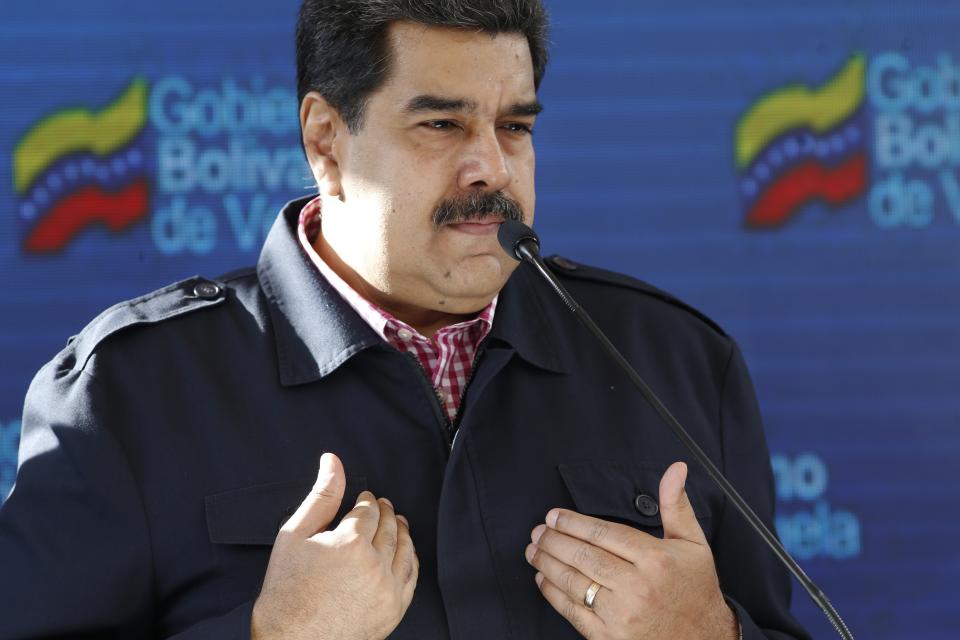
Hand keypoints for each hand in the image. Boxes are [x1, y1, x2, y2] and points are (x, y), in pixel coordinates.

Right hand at [251, 453, 418, 639]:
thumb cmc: (286, 590)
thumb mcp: (294, 535)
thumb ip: (320, 496)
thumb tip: (333, 460)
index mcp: (350, 543)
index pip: (369, 510)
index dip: (367, 501)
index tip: (364, 499)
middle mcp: (374, 565)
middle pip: (389, 527)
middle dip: (385, 512)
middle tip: (382, 505)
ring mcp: (387, 590)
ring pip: (404, 549)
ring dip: (402, 531)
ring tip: (397, 522)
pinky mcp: (394, 610)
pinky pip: (411, 577)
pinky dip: (411, 559)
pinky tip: (405, 552)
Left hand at [525, 462, 737, 639]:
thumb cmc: (696, 590)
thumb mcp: (693, 543)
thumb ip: (677, 505)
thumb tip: (676, 468)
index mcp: (655, 560)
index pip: (604, 533)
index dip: (573, 523)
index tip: (554, 516)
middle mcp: (637, 586)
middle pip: (584, 556)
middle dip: (555, 541)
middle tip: (538, 531)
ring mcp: (622, 615)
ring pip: (574, 583)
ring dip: (548, 564)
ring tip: (534, 551)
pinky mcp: (610, 637)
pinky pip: (573, 613)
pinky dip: (554, 595)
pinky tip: (543, 580)